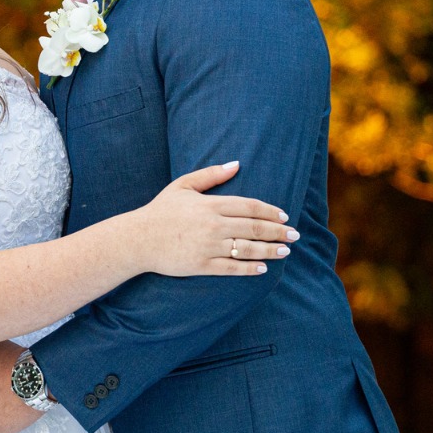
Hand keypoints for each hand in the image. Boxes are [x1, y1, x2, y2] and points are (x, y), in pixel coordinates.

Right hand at [130, 161, 297, 276]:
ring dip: (269, 250)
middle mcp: (212, 225)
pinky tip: (263, 268)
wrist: (138, 239)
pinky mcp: (201, 265)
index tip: (285, 217)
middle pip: (253, 228)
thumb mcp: (183, 185)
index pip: (250, 207)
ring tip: (285, 251)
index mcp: (210, 204)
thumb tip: (236, 164)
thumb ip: (211, 174)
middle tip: (295, 236)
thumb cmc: (161, 210)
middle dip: (278, 232)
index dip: (271, 212)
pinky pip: (231, 268)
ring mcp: (207, 246)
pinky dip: (249, 268)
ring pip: (246, 249)